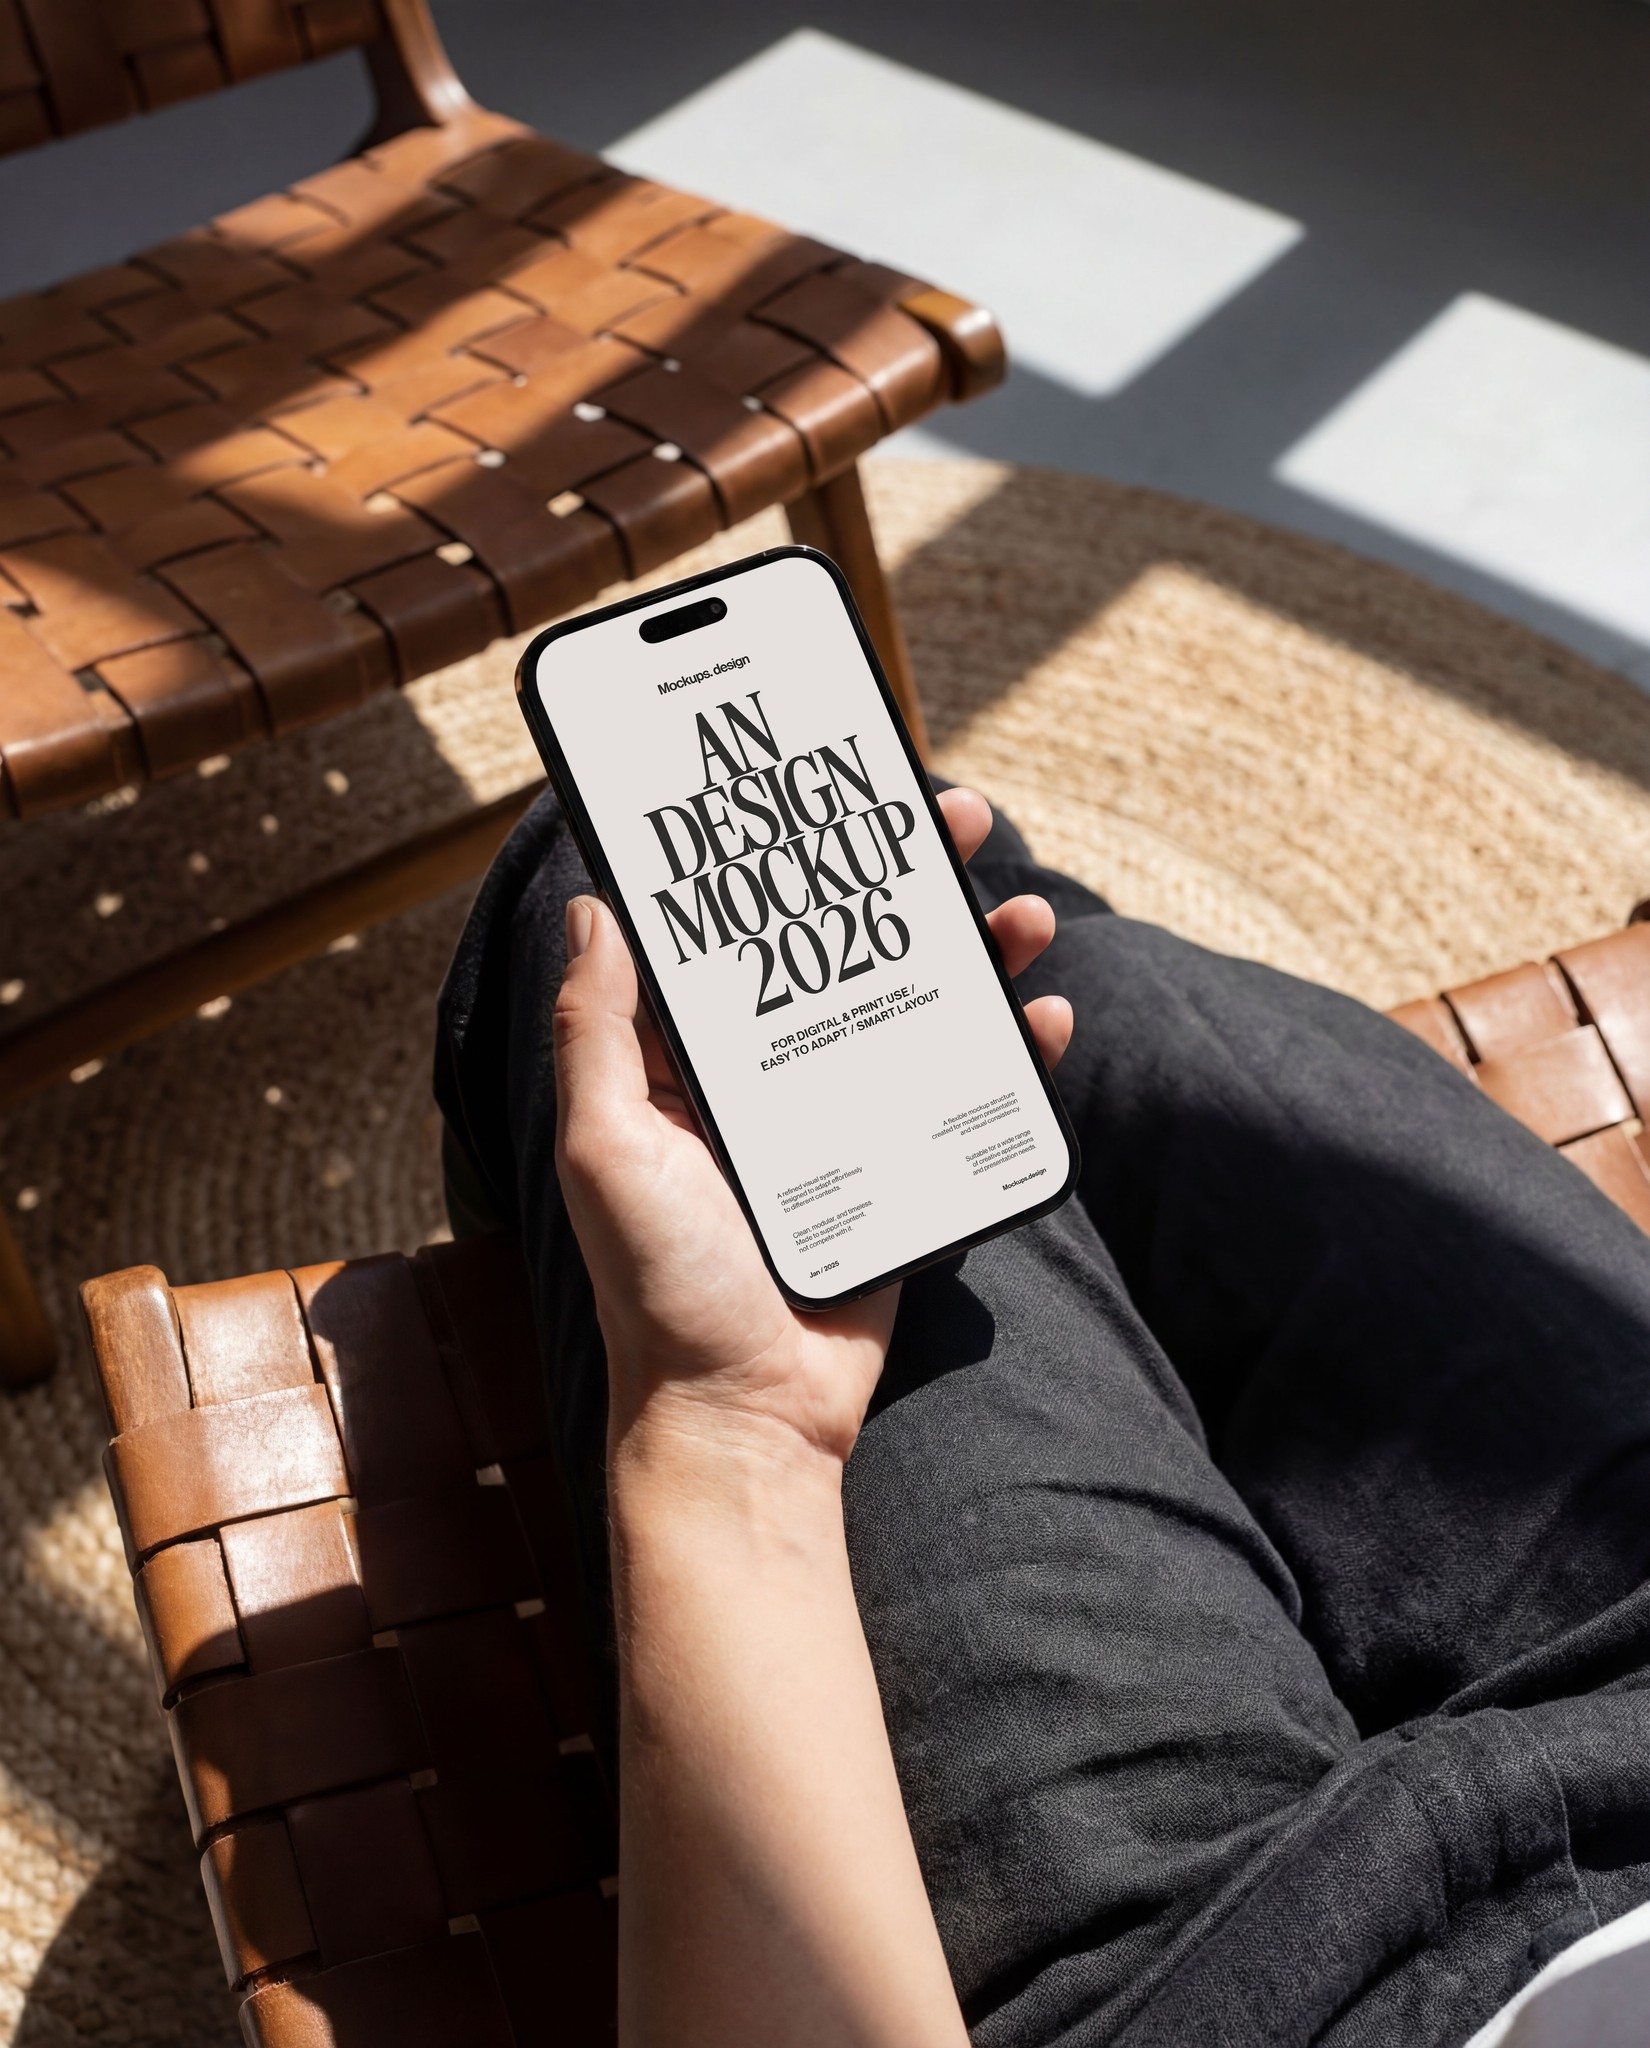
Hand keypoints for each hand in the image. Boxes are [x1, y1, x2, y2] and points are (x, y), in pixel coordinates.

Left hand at [553, 787, 1071, 1473]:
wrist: (747, 1416)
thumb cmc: (660, 1288)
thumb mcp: (607, 1148)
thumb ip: (599, 1032)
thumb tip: (593, 909)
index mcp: (693, 1062)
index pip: (744, 931)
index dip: (785, 858)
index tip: (827, 790)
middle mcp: (771, 1079)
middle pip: (847, 949)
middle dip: (901, 878)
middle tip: (951, 817)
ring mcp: (843, 1122)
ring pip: (917, 1007)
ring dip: (973, 949)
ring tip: (1019, 914)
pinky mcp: (903, 1170)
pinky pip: (965, 1093)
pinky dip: (1010, 1052)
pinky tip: (1043, 1017)